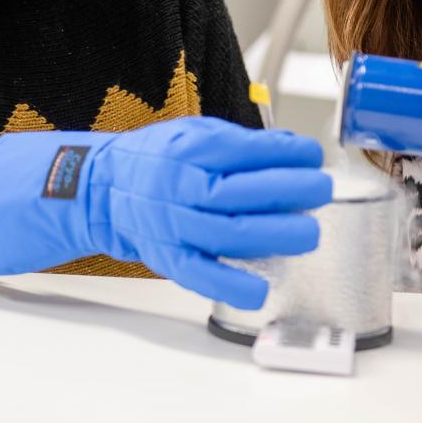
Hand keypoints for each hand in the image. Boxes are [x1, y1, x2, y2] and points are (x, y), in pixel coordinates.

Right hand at [0, 117, 332, 309]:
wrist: (101, 189)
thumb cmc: (158, 159)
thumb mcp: (195, 134)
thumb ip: (241, 144)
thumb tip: (294, 151)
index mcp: (188, 147)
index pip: (243, 149)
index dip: (284, 154)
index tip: (313, 156)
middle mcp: (178, 184)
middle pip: (239, 192)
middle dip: (289, 192)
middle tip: (321, 192)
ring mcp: (171, 224)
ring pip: (228, 233)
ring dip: (274, 234)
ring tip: (309, 232)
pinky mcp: (167, 257)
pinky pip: (199, 274)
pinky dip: (230, 284)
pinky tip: (261, 288)